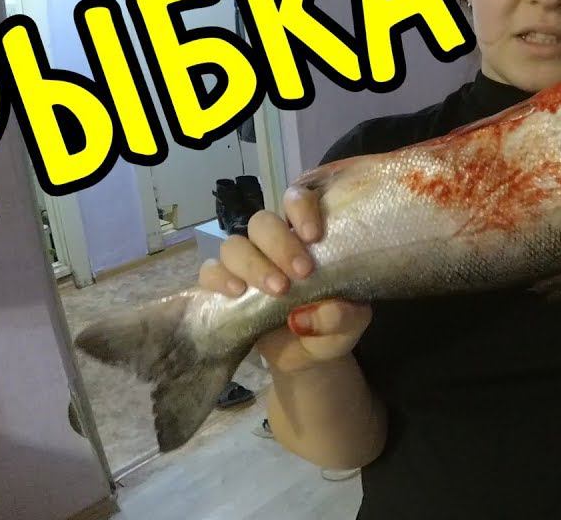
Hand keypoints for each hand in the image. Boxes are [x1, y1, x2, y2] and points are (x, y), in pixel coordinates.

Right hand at [198, 186, 371, 373]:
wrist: (306, 358)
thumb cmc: (332, 326)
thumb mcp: (350, 325)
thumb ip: (341, 317)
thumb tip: (304, 317)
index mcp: (306, 236)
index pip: (297, 201)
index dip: (302, 210)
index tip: (314, 236)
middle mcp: (272, 243)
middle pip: (262, 222)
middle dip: (280, 243)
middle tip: (302, 273)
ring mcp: (246, 262)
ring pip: (234, 244)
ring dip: (253, 264)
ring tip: (277, 290)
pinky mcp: (223, 286)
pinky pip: (210, 272)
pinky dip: (220, 279)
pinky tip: (237, 293)